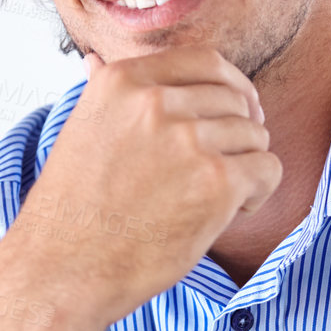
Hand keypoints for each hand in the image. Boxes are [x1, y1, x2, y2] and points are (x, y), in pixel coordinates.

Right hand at [15, 44, 281, 326]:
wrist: (63, 269)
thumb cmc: (72, 212)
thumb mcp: (80, 131)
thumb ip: (104, 96)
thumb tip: (95, 61)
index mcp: (122, 81)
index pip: (206, 62)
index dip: (232, 86)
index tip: (238, 110)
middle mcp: (156, 102)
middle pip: (235, 100)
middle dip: (240, 133)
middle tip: (222, 169)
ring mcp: (188, 140)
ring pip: (255, 136)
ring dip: (246, 167)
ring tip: (214, 199)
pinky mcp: (216, 183)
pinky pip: (268, 170)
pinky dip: (259, 192)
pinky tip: (229, 212)